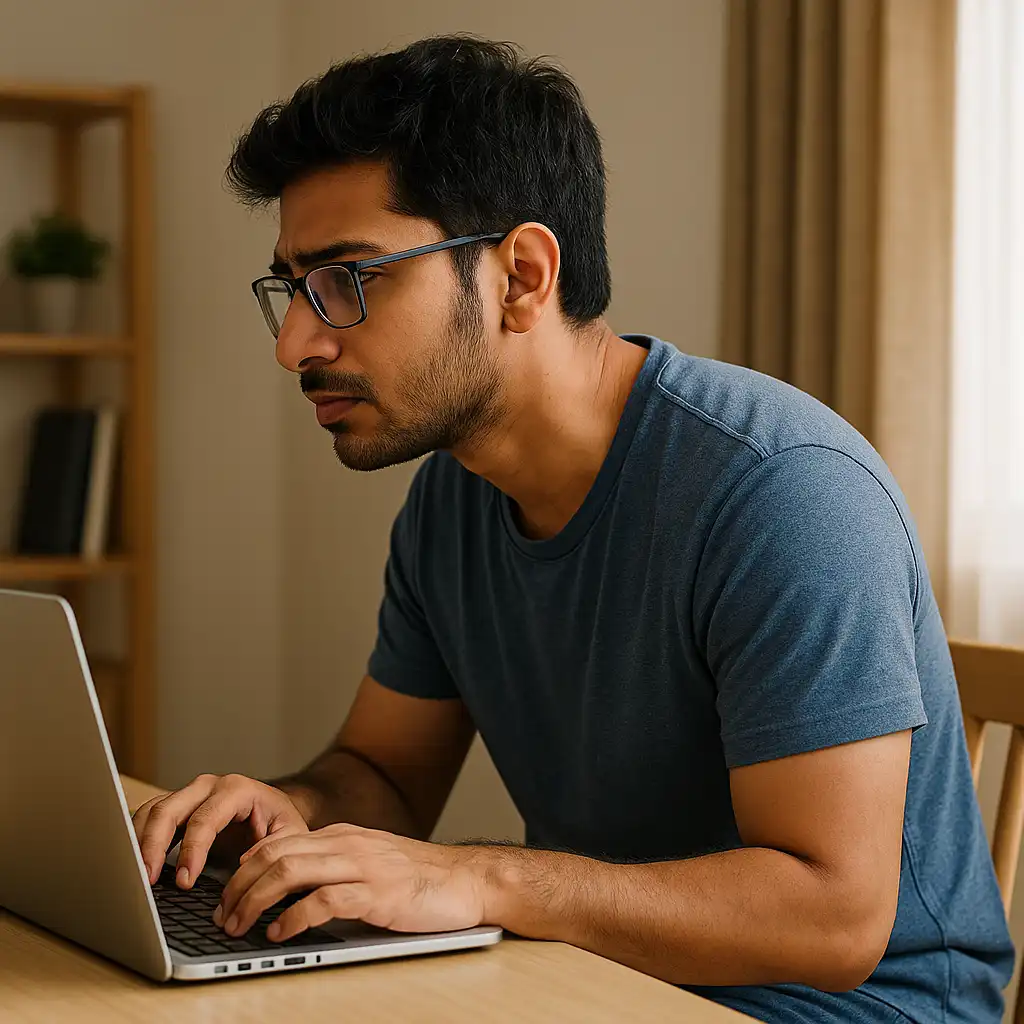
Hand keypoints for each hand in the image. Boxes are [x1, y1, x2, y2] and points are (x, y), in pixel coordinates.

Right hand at [132, 774, 308, 886]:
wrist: (275, 809)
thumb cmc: (281, 822)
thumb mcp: (290, 834)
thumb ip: (272, 846)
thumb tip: (244, 862)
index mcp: (236, 789)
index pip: (204, 819)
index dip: (192, 851)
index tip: (185, 881)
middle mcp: (208, 785)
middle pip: (169, 810)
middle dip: (153, 846)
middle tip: (147, 881)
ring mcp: (190, 793)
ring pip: (152, 810)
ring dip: (139, 842)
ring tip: (136, 876)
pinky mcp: (178, 805)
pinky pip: (149, 816)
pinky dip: (137, 838)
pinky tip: (136, 863)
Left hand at [213, 823, 487, 940]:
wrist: (467, 881)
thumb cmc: (419, 878)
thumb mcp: (369, 860)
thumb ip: (333, 864)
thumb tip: (287, 883)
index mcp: (341, 835)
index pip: (277, 842)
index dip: (242, 868)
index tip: (225, 895)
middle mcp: (347, 844)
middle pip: (274, 855)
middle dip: (238, 887)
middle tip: (222, 916)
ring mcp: (362, 867)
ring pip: (289, 872)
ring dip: (254, 901)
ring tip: (238, 926)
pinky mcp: (376, 894)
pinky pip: (322, 901)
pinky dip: (292, 918)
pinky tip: (278, 933)